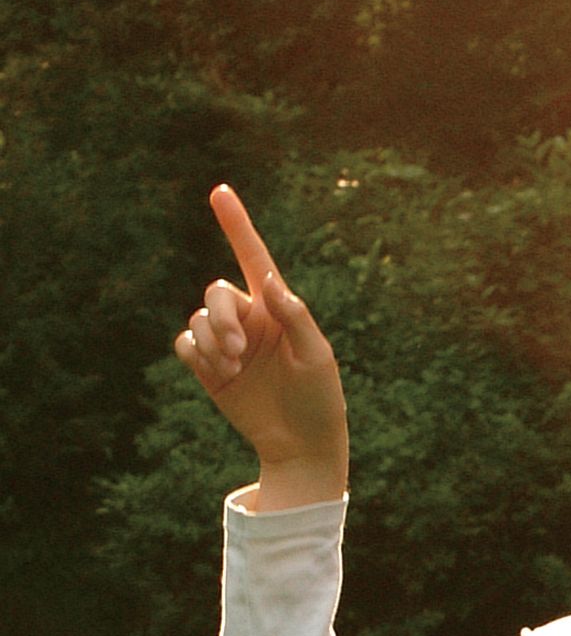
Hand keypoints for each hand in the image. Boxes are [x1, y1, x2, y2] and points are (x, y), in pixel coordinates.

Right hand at [174, 184, 348, 507]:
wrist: (301, 444)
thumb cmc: (319, 397)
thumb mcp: (317, 355)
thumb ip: (295, 315)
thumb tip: (267, 279)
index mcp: (277, 307)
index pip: (253, 256)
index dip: (236, 224)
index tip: (220, 191)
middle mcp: (249, 318)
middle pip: (217, 292)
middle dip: (222, 315)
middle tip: (239, 348)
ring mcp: (227, 342)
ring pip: (198, 318)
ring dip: (212, 338)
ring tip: (233, 366)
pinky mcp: (209, 368)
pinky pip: (185, 343)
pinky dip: (197, 353)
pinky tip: (221, 372)